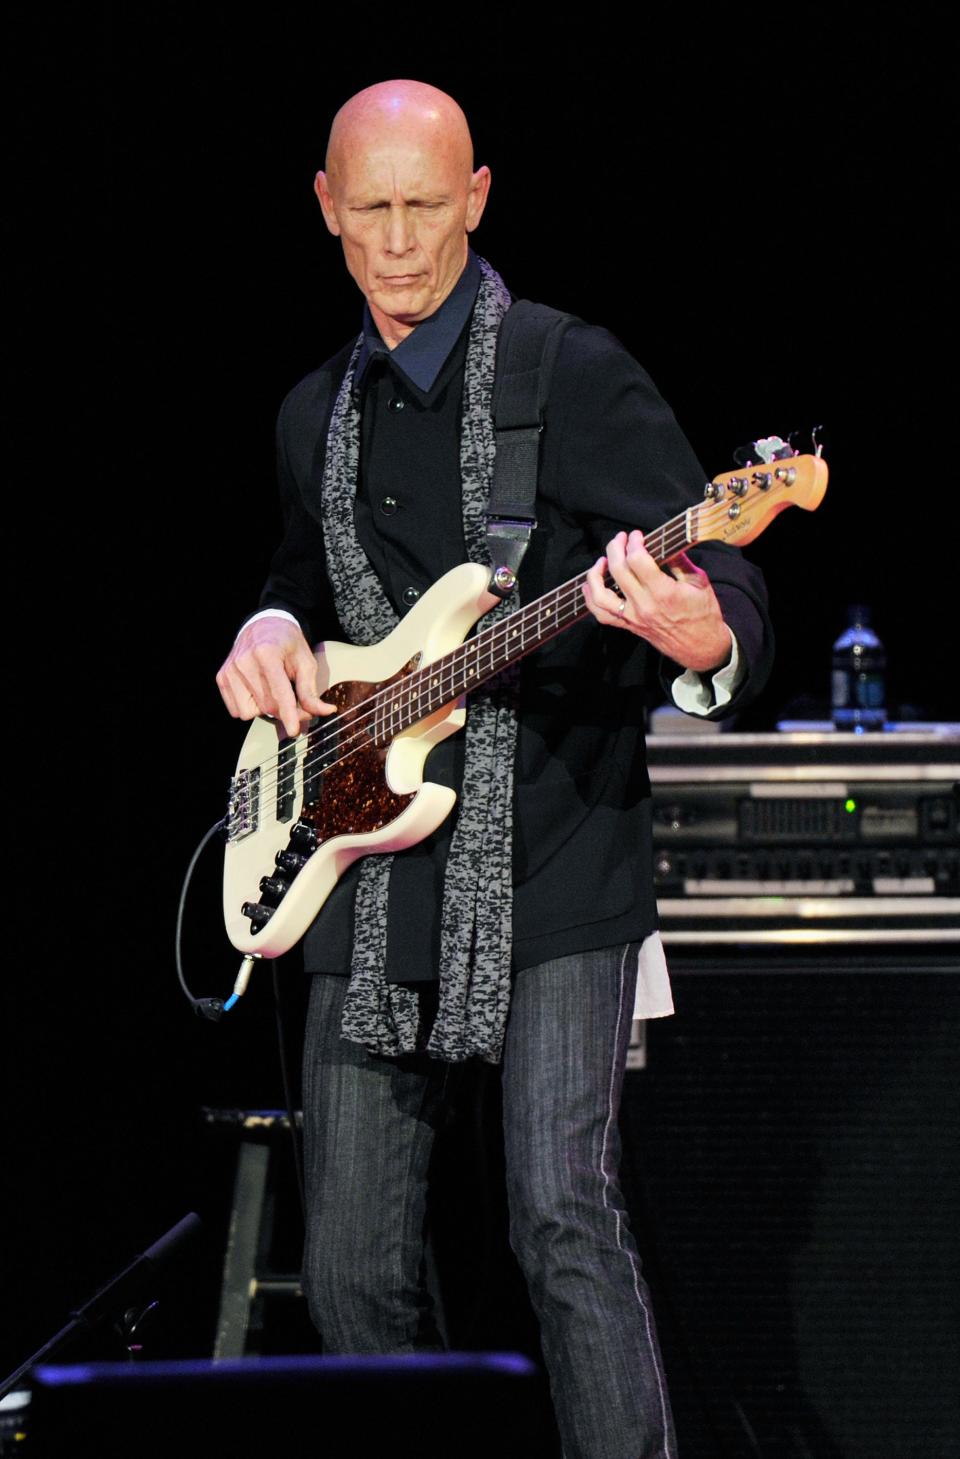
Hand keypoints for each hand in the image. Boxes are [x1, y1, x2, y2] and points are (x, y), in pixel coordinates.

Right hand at [216, 615, 334, 738]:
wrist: (264, 626)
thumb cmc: (287, 643)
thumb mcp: (305, 662)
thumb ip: (311, 690)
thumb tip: (326, 711)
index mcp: (267, 653)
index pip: (279, 693)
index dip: (289, 715)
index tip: (293, 731)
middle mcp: (244, 661)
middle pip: (267, 706)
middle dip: (285, 712)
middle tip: (296, 704)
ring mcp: (230, 670)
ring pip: (250, 712)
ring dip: (265, 709)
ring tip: (272, 692)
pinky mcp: (221, 677)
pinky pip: (236, 711)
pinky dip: (250, 707)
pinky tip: (257, 692)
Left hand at [583, 530, 731, 672]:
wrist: (701, 648)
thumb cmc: (703, 614)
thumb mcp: (700, 582)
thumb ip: (680, 561)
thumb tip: (666, 541)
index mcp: (663, 592)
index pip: (637, 560)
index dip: (634, 543)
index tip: (637, 536)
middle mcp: (644, 605)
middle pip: (618, 571)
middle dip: (616, 548)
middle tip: (621, 538)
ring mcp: (633, 618)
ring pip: (601, 595)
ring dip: (596, 574)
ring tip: (603, 560)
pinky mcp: (629, 626)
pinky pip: (602, 614)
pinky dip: (591, 599)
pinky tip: (591, 585)